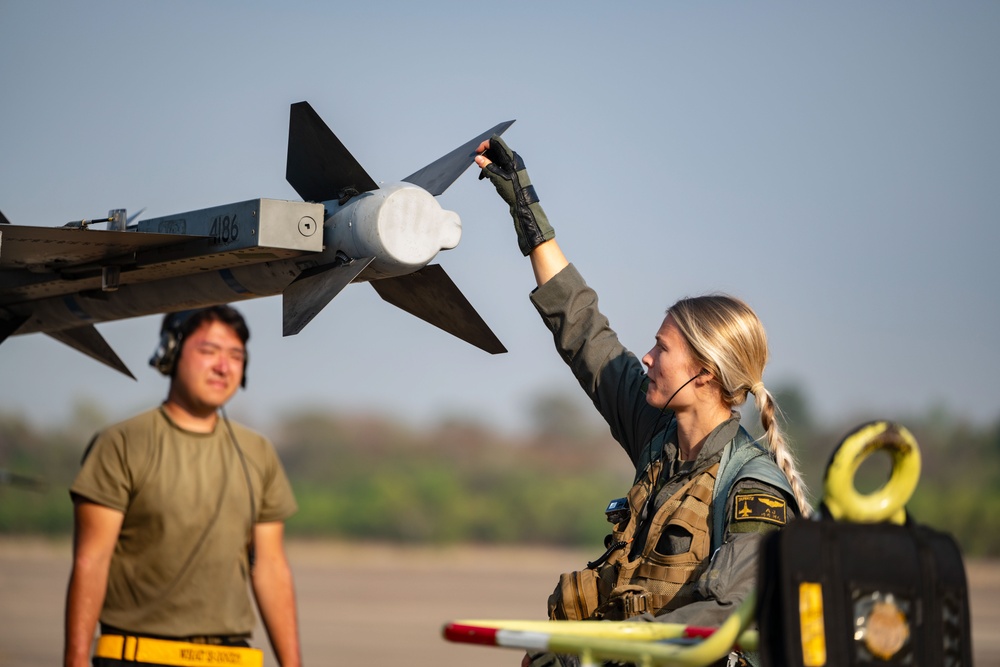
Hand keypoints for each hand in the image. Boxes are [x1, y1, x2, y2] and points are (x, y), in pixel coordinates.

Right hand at [475, 135, 554, 255]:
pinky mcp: (512, 171)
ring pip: (497, 158)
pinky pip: (500, 164)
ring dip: (488, 163)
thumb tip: (478, 158)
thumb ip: (487, 166)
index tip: (477, 153)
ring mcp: (513, 164)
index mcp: (511, 157)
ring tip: (482, 175)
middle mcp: (513, 158)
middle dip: (485, 155)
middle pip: (496, 149)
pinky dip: (492, 168)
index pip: (496, 142)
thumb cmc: (512, 191)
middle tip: (478, 165)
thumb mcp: (497, 178)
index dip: (485, 145)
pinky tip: (487, 177)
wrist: (524, 204)